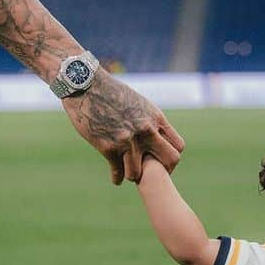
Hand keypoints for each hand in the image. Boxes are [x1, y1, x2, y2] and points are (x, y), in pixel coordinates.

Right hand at [61, 70, 184, 184]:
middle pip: (170, 161)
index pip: (178, 146)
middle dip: (162, 171)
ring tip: (129, 174)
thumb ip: (148, 120)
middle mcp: (146, 131)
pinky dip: (116, 177)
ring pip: (139, 174)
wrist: (86, 85)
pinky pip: (117, 172)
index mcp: (155, 118)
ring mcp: (127, 140)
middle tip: (150, 173)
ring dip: (134, 175)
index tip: (161, 161)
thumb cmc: (110, 92)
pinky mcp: (108, 147)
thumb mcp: (138, 103)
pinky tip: (115, 179)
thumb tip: (154, 133)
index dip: (171, 157)